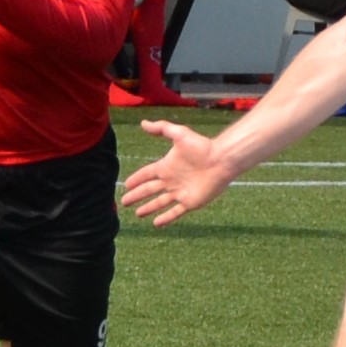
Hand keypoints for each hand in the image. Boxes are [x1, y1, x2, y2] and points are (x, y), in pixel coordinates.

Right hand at [121, 120, 236, 225]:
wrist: (221, 160)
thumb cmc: (202, 146)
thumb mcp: (179, 134)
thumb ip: (161, 128)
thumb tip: (143, 123)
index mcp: (167, 166)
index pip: (147, 174)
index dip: (136, 179)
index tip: (126, 185)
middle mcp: (172, 180)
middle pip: (149, 190)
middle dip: (136, 196)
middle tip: (124, 202)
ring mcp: (180, 192)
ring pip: (160, 202)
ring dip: (148, 208)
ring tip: (138, 214)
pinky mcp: (190, 202)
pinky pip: (175, 212)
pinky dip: (166, 218)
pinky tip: (156, 223)